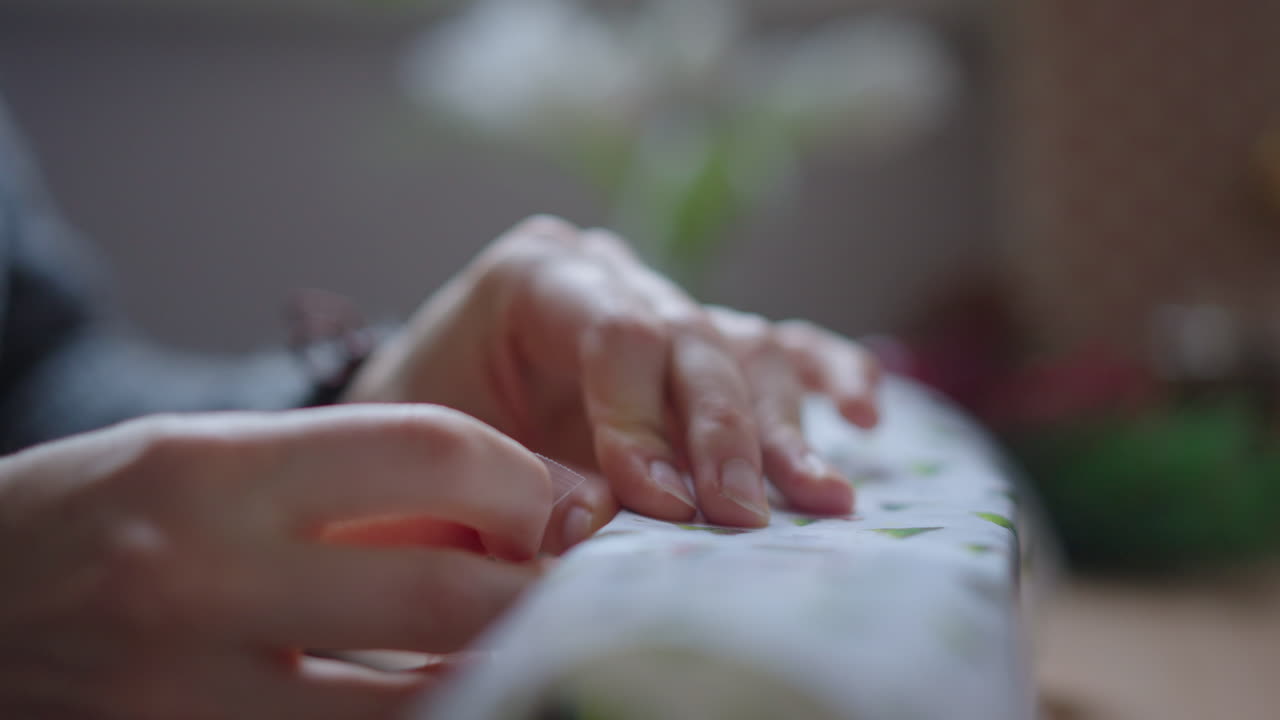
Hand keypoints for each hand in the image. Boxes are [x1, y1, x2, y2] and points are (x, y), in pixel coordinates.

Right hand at [0, 405, 552, 719]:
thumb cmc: (100, 512)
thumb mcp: (208, 456)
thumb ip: (349, 474)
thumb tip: (509, 499)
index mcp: (215, 471)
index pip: (426, 451)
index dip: (525, 478)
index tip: (568, 503)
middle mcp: (204, 581)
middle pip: (442, 592)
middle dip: (545, 590)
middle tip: (595, 585)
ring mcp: (193, 694)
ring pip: (413, 706)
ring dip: (502, 675)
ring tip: (549, 649)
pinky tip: (462, 699)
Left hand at [346, 216, 879, 530]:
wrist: (421, 422)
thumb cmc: (424, 432)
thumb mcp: (445, 457)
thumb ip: (523, 486)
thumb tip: (604, 524)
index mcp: (535, 278)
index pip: (617, 333)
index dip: (644, 418)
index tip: (658, 502)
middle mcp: (612, 275)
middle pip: (693, 340)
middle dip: (722, 435)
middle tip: (740, 515)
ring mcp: (663, 305)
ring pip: (745, 350)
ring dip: (783, 429)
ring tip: (822, 495)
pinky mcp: (701, 347)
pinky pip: (777, 348)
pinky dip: (824, 376)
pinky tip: (864, 414)